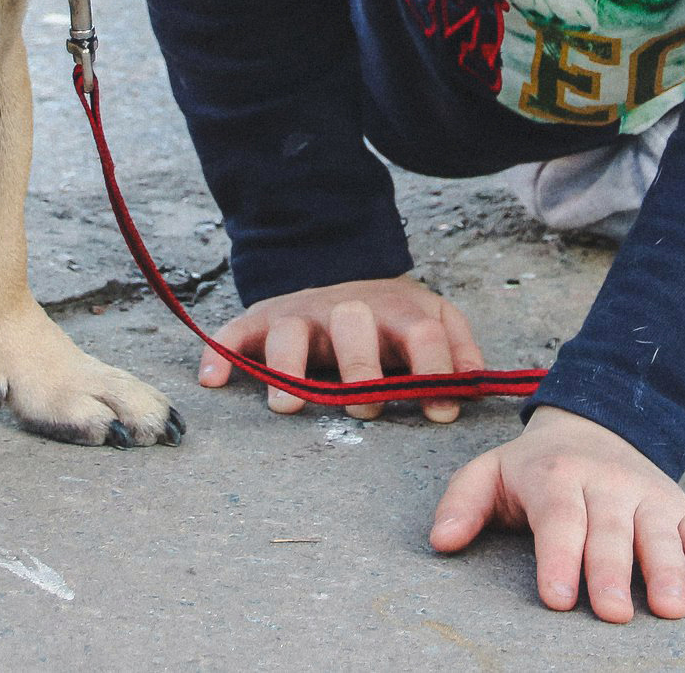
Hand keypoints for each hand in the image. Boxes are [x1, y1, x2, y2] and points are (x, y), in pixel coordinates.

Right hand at [198, 274, 482, 420]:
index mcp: (398, 309)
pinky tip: (212, 379)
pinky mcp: (263, 319)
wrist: (339, 272)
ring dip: (287, 368)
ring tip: (286, 407)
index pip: (422, 333)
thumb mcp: (434, 320)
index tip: (440, 411)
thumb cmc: (390, 317)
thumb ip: (458, 348)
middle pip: (354, 324)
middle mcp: (349, 308)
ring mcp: (303, 312)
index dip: (435, 371)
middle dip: (359, 366)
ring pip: (291, 330)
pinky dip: (222, 352)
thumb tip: (472, 383)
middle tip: (362, 409)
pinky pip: (236, 331)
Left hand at [429, 405, 684, 621]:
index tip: (558, 598)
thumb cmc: (534, 468)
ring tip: (668, 609)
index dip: (560, 557)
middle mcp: (606, 482)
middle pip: (610, 530)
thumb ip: (462, 503)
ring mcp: (646, 492)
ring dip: (667, 570)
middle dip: (612, 573)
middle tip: (613, 614)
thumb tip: (442, 542)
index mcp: (556, 475)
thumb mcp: (489, 472)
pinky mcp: (678, 503)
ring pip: (659, 531)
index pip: (560, 517)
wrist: (592, 423)